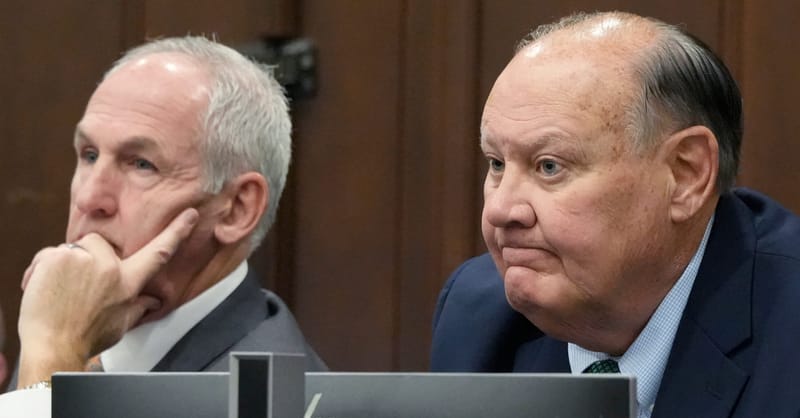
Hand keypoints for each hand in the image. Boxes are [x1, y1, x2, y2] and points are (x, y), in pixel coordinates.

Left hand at [16, 208, 197, 387]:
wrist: (52, 346)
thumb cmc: (84, 339)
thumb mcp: (120, 325)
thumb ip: (138, 307)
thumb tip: (152, 301)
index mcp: (128, 283)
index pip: (158, 254)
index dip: (176, 232)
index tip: (189, 215)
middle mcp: (109, 267)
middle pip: (100, 243)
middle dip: (88, 256)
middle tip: (77, 283)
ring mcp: (83, 259)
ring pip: (73, 247)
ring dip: (65, 263)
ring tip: (59, 290)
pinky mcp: (57, 257)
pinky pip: (49, 253)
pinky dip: (41, 268)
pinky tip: (43, 287)